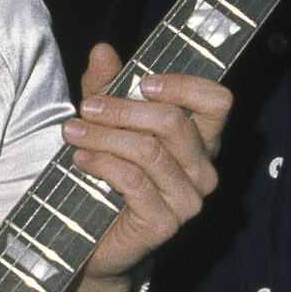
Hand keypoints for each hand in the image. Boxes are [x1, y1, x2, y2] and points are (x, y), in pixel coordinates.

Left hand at [62, 42, 229, 280]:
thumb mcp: (106, 122)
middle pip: (174, 123)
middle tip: (87, 107)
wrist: (94, 241)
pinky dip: (103, 164)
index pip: (218, 102)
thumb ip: (107, 87)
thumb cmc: (106, 175)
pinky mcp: (164, 225)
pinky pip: (134, 182)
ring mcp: (188, 201)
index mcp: (201, 142)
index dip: (184, 85)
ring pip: (149, 151)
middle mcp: (203, 171)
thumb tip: (102, 50)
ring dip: (104, 136)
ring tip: (72, 133)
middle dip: (123, 109)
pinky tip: (81, 159)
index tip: (144, 81)